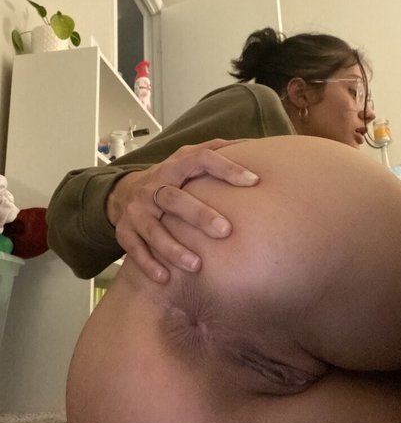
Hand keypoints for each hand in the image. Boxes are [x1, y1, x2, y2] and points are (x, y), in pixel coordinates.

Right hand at [106, 139, 258, 282]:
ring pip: (153, 229)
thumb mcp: (187, 160)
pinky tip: (165, 279)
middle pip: (174, 199)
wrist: (124, 193)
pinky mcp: (125, 231)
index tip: (254, 182)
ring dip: (173, 248)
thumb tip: (253, 143)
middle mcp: (154, 186)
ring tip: (196, 265)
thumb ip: (216, 151)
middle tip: (226, 231)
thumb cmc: (170, 178)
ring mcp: (137, 210)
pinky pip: (134, 249)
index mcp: (175, 166)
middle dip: (199, 215)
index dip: (227, 168)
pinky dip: (148, 264)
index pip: (201, 159)